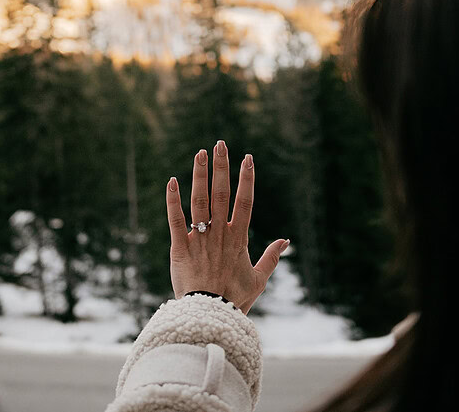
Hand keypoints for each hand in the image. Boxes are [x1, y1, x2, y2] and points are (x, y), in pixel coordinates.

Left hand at [165, 140, 288, 313]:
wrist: (210, 315)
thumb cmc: (234, 299)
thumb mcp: (258, 279)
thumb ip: (271, 257)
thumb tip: (286, 240)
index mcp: (238, 239)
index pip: (245, 202)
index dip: (247, 179)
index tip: (248, 158)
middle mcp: (220, 233)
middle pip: (221, 194)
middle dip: (222, 167)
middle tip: (221, 144)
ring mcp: (200, 238)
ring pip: (199, 201)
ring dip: (200, 176)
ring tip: (200, 153)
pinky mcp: (180, 247)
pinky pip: (175, 219)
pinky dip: (173, 200)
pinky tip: (172, 181)